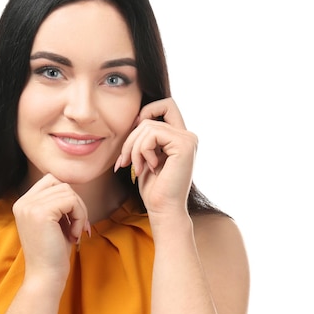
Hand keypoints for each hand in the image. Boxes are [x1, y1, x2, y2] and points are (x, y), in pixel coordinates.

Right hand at [13, 174, 89, 285]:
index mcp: (23, 203)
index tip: (73, 219)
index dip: (68, 197)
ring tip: (75, 232)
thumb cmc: (53, 254)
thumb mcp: (54, 223)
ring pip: (68, 192)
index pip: (51, 181)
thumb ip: (58, 204)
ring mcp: (30, 206)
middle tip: (79, 227)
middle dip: (77, 204)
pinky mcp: (41, 212)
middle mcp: (23, 202)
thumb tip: (74, 190)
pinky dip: (79, 217)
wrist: (45, 276)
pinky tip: (74, 234)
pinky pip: (71, 202)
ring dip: (79, 212)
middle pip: (61, 184)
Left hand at [115, 98, 196, 216]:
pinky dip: (142, 151)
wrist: (163, 209)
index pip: (165, 105)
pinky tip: (150, 167)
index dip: (146, 112)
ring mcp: (188, 139)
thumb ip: (146, 137)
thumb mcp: (146, 157)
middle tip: (125, 161)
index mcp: (180, 137)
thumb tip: (135, 118)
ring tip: (138, 168)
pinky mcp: (184, 145)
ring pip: (147, 126)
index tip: (133, 136)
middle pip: (149, 117)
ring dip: (134, 148)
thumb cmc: (153, 188)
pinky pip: (152, 134)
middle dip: (130, 138)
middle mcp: (187, 135)